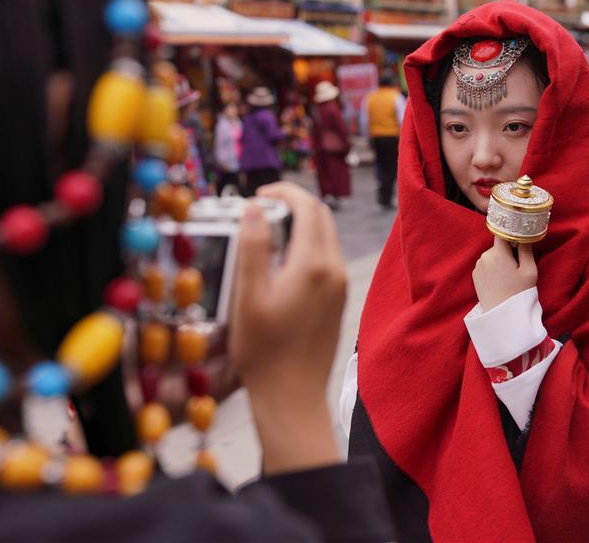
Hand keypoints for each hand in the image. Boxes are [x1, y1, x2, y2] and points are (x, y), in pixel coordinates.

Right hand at [228, 182, 346, 472]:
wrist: (292, 396)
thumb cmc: (264, 352)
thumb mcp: (247, 297)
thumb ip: (253, 247)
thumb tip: (255, 208)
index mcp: (314, 265)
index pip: (308, 207)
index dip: (283, 191)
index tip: (258, 194)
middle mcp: (335, 270)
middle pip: (321, 217)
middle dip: (293, 204)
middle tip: (260, 210)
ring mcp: (341, 286)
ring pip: (326, 237)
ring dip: (300, 225)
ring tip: (266, 235)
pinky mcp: (339, 299)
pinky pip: (327, 258)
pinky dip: (307, 247)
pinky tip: (280, 264)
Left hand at [472, 238, 536, 311]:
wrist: (503, 314)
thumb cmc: (519, 293)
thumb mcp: (529, 270)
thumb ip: (526, 249)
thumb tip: (523, 235)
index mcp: (498, 253)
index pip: (502, 233)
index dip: (511, 234)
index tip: (518, 241)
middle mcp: (485, 257)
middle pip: (498, 246)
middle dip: (507, 252)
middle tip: (517, 267)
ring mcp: (478, 266)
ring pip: (492, 256)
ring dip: (500, 261)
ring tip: (508, 277)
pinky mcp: (475, 275)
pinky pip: (486, 265)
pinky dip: (493, 269)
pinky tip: (500, 281)